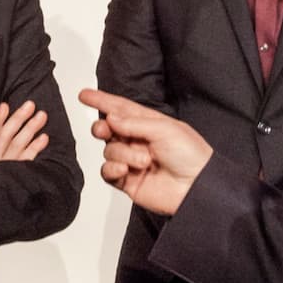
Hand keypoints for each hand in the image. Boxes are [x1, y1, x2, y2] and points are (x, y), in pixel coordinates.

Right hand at [0, 100, 49, 164]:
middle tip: (30, 105)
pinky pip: (26, 160)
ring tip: (41, 116)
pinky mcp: (16, 177)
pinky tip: (44, 138)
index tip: (4, 106)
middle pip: (4, 136)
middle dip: (17, 118)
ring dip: (29, 128)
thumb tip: (7, 132)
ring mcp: (4, 170)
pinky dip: (35, 147)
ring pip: (16, 144)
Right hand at [77, 88, 213, 215]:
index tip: (84, 95)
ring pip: (109, 150)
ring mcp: (131, 160)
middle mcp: (138, 141)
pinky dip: (112, 168)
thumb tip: (110, 118)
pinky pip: (107, 172)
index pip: (120, 108)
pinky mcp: (127, 180)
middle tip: (105, 129)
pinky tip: (124, 169)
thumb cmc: (191, 155)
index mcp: (148, 124)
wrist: (197, 187)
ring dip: (123, 153)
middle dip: (102, 127)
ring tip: (144, 161)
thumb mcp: (165, 129)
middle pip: (108, 129)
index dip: (102, 101)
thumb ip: (134, 122)